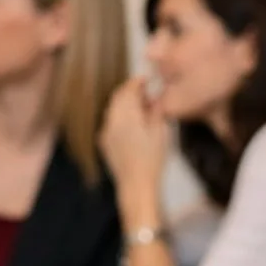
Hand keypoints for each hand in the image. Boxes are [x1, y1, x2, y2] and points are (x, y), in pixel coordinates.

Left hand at [99, 76, 169, 216]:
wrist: (136, 185)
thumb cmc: (152, 160)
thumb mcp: (160, 132)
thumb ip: (156, 111)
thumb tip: (154, 98)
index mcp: (126, 115)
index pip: (128, 90)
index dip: (137, 82)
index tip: (146, 80)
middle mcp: (112, 121)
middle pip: (118, 98)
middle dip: (130, 92)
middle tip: (146, 94)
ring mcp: (106, 132)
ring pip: (113, 110)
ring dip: (125, 105)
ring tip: (142, 110)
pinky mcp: (105, 143)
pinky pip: (111, 123)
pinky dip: (120, 118)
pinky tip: (133, 126)